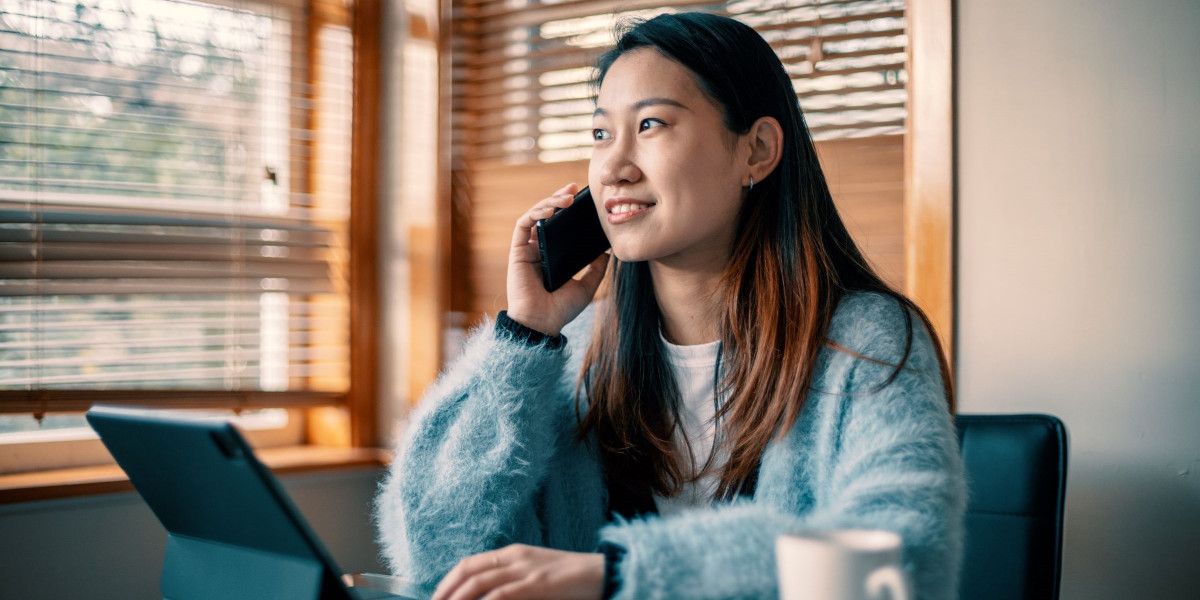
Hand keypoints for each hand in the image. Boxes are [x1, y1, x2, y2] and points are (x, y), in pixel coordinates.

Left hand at [432, 544, 604, 599]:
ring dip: (457, 599)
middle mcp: (515, 557)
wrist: (606, 573)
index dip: (447, 581)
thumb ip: (514, 582)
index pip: (469, 564)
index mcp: (514, 553)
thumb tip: (488, 597)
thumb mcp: (538, 576)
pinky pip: (501, 594)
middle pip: (468, 571)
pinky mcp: (538, 584)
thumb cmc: (573, 580)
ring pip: (479, 582)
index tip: (435, 599)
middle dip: (445, 591)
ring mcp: (526, 569)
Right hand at [505, 183, 609, 336]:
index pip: (560, 226)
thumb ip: (596, 269)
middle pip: (547, 216)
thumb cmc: (561, 310)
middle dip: (559, 198)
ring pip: (535, 215)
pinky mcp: (517, 251)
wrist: (542, 324)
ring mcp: (527, 249)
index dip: (568, 210)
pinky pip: (524, 224)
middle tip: (574, 189)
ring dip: (549, 201)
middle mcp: (538, 249)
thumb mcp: (586, 286)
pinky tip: (550, 208)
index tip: (583, 198)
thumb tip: (608, 251)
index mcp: (553, 256)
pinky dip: (536, 212)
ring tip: (567, 197)